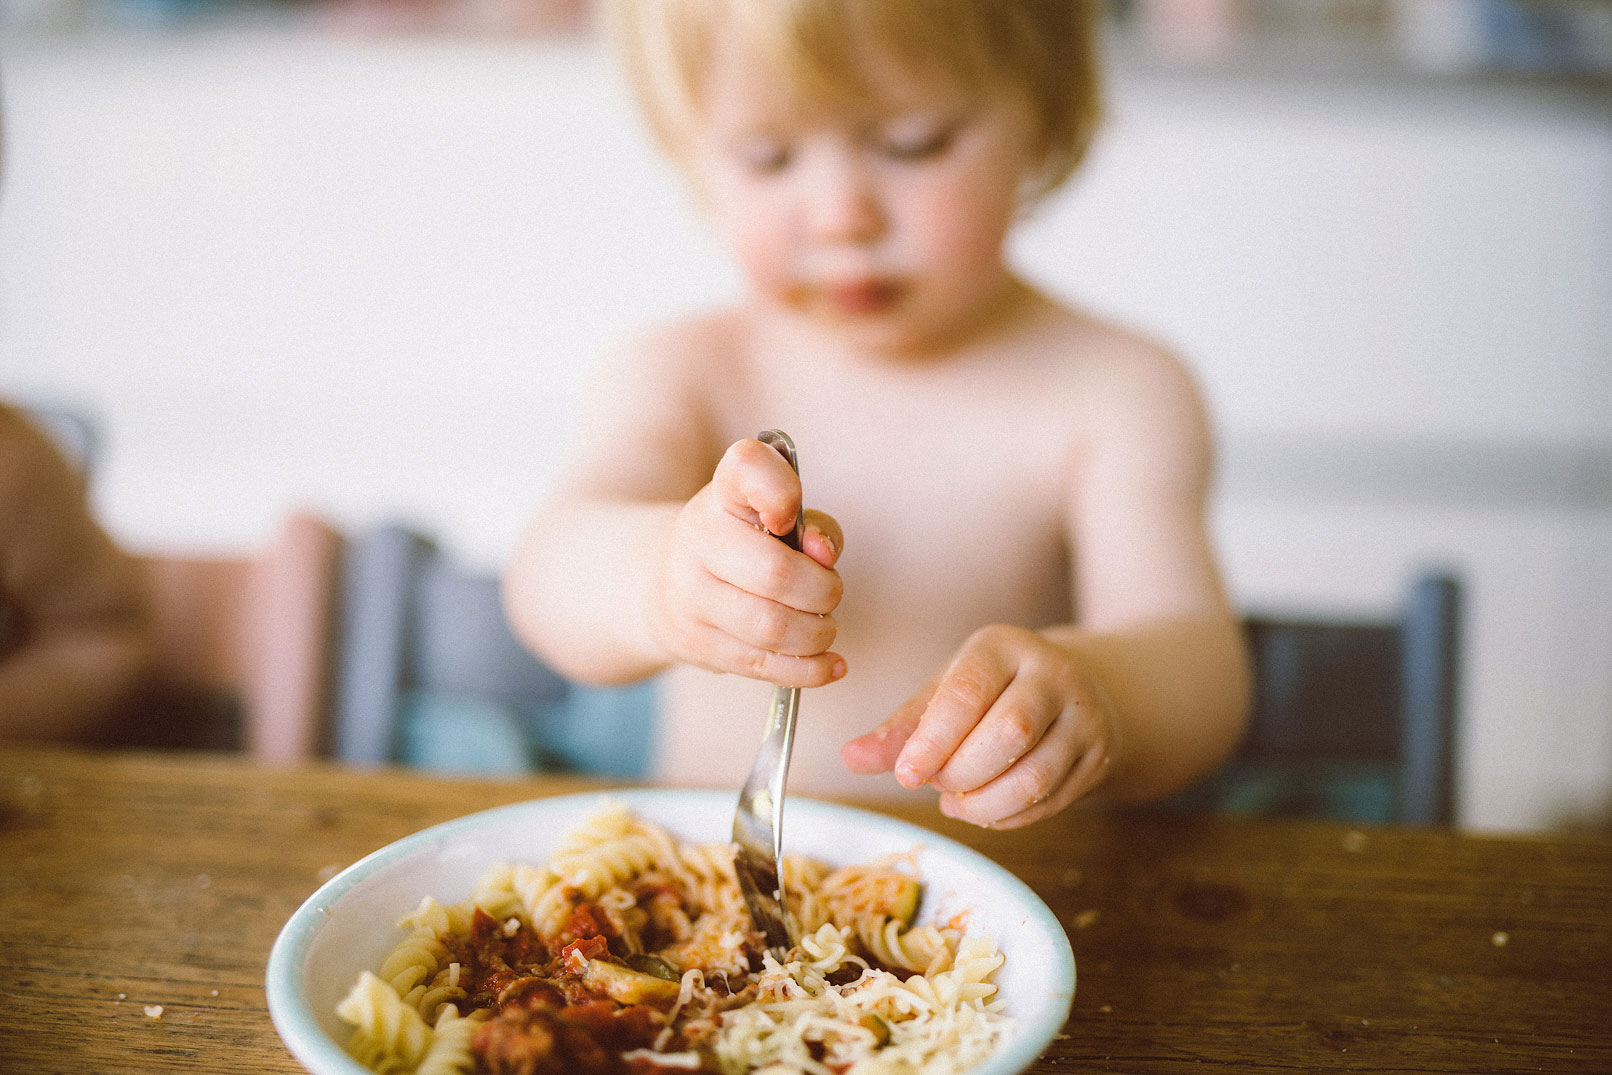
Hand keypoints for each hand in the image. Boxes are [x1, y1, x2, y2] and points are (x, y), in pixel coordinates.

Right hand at [648, 437, 844, 686]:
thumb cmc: (742, 547)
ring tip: (823, 627)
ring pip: (771, 627)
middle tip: (828, 593)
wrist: (664, 584)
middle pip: (776, 572)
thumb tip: (823, 554)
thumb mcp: (774, 520)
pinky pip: (762, 664)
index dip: (780, 492)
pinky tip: (830, 665)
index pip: (747, 468)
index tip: (791, 517)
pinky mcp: (696, 642)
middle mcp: (698, 536)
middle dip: (823, 591)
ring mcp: (689, 594)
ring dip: (817, 633)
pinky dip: (809, 670)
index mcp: (723, 494)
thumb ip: (814, 527)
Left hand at [842, 625, 1114, 827]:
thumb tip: (851, 757)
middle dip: (962, 773)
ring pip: (1035, 776)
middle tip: (936, 784)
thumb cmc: (991, 693)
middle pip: (1010, 733)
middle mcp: (1053, 675)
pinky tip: (986, 809)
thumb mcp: (944, 694)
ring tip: (957, 803)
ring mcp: (1084, 717)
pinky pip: (1051, 802)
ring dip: (985, 805)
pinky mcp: (1098, 757)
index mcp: (1004, 648)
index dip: (933, 741)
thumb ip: (902, 728)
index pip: (968, 694)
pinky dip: (1008, 817)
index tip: (906, 776)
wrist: (1072, 691)